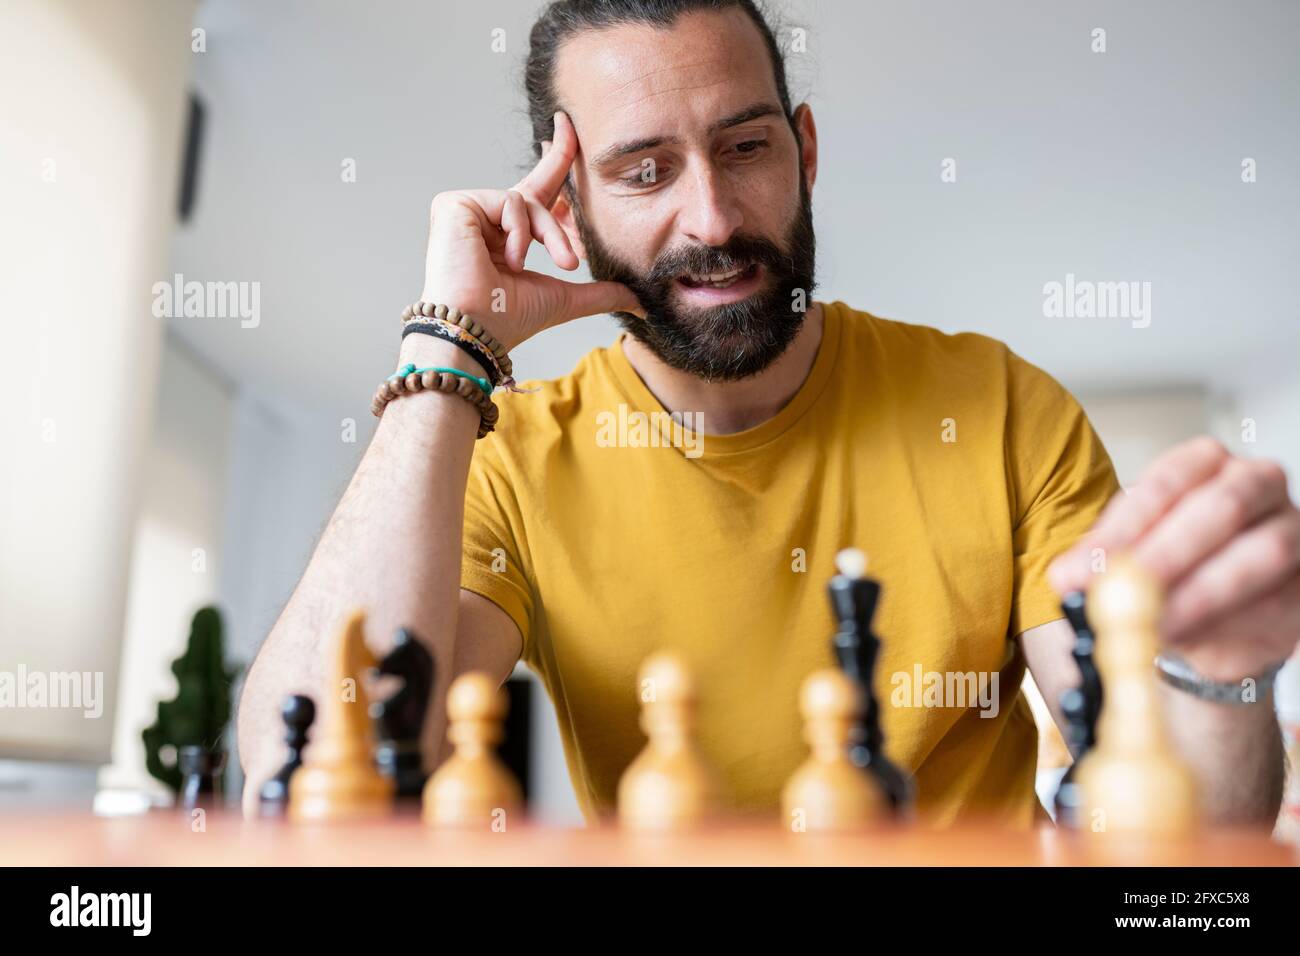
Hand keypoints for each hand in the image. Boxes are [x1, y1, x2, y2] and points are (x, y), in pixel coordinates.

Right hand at [420, 111, 642, 351]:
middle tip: (567, 122)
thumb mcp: (566, 299)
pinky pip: (509, 202)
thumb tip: (642, 306)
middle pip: (535, 183)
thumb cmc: (510, 319)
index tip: (567, 127)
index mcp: (510, 238)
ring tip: (540, 267)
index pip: (540, 197)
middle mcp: (488, 220)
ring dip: (547, 236)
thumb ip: (601, 294)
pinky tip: (509, 261)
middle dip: (558, 156)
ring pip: (529, 201)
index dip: (557, 163)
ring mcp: (470, 211)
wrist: (476, 330)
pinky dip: (520, 232)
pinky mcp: (455, 204)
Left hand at [1049, 437, 1299, 680]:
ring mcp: (1292, 528)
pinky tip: (1188, 639)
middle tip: (1122, 592)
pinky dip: (1230, 621)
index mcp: (1204, 464)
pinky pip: (1279, 599)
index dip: (1122, 527)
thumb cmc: (1165, 572)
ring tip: (1153, 624)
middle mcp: (1256, 484)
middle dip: (1165, 554)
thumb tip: (1066, 577)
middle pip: (1220, 507)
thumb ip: (1100, 563)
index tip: (1079, 570)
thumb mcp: (1123, 559)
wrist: (1211, 622)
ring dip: (1201, 592)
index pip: (1167, 482)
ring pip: (1261, 552)